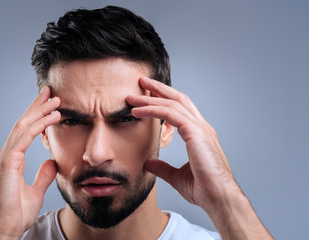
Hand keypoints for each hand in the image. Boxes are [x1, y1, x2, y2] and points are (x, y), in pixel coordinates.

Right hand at [0, 86, 60, 239]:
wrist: (3, 230)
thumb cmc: (15, 213)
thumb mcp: (35, 190)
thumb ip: (42, 174)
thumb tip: (51, 162)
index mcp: (12, 159)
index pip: (25, 131)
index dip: (37, 116)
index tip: (50, 105)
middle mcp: (7, 154)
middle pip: (23, 123)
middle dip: (37, 106)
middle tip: (50, 92)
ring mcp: (5, 157)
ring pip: (23, 126)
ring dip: (39, 111)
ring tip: (55, 100)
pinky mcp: (7, 163)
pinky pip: (24, 138)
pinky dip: (38, 126)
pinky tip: (51, 118)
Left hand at [127, 77, 273, 238]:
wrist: (219, 199)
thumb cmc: (204, 189)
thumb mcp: (176, 176)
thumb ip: (162, 167)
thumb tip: (148, 162)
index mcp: (199, 134)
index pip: (180, 108)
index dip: (164, 99)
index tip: (147, 95)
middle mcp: (201, 127)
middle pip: (178, 98)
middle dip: (159, 89)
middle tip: (142, 82)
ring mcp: (200, 128)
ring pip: (172, 103)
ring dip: (150, 97)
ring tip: (132, 97)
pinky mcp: (196, 133)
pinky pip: (170, 114)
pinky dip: (152, 109)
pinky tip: (137, 111)